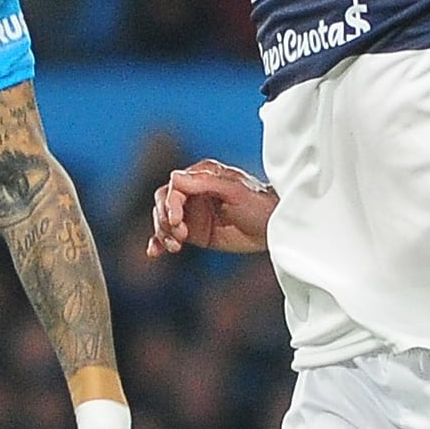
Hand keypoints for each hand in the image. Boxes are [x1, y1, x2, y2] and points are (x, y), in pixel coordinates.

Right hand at [147, 160, 276, 256]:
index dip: (170, 204)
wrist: (275, 228)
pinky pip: (170, 236)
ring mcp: (193, 213)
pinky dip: (159, 243)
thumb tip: (174, 176)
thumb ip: (205, 183)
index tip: (177, 221)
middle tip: (179, 236)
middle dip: (165, 220)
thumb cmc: (260, 204)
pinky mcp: (195, 232)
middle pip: (163, 203)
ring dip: (162, 233)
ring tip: (175, 246)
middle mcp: (193, 192)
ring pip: (163, 220)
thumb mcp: (235, 191)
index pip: (174, 187)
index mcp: (202, 176)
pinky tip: (154, 252)